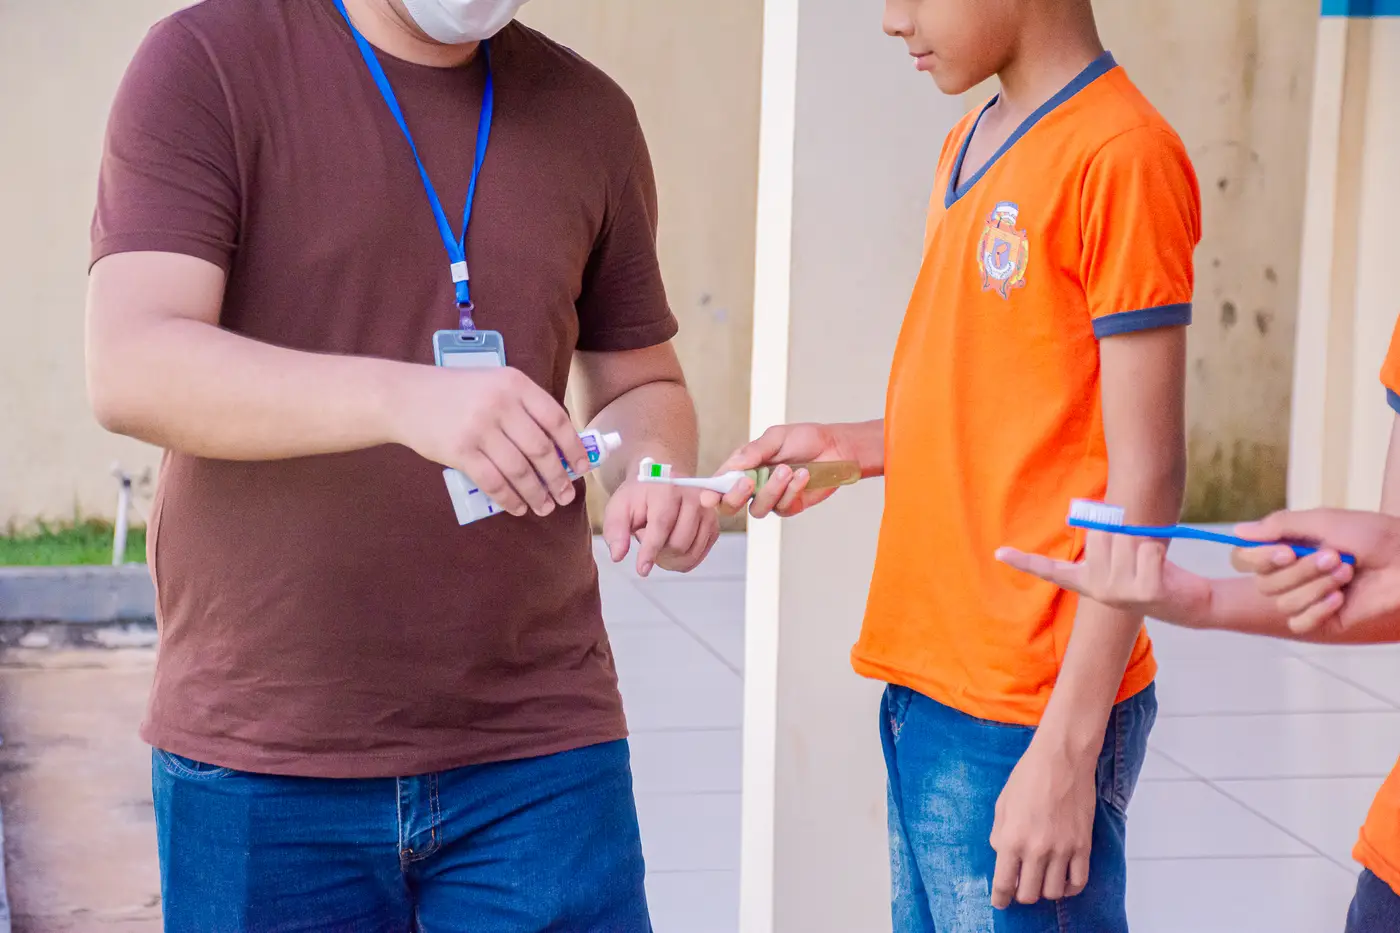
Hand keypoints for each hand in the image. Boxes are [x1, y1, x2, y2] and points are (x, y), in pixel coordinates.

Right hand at [390, 365, 587, 518]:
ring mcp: (479, 428)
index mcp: (515, 384)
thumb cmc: (457, 392)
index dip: (573, 448)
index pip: (556, 420)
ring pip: (519, 470)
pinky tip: (518, 507)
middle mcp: (500, 404)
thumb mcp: (495, 384)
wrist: (405, 396)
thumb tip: (561, 448)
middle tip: (566, 496)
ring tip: (545, 507)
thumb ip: (525, 408)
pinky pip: (493, 481)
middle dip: (558, 478)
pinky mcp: (459, 450)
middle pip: (541, 449)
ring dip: (536, 493)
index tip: (582, 467)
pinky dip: (509, 498)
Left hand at [603, 476, 719, 576]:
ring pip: (690, 553)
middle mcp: (694, 498)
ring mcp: (708, 512)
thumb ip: (615, 530)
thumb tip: (617, 556)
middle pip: (678, 544)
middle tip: (645, 536)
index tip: (641, 569)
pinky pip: (698, 556)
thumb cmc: (640, 495)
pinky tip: (670, 548)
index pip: (661, 526)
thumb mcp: (619, 506)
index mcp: (668, 489)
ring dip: (669, 558)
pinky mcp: (714, 525)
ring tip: (657, 542)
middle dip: (658, 551)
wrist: (664, 479)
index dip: (650, 551)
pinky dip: (682, 560)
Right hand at [700, 423, 857, 518]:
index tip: (707, 496)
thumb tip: (734, 465)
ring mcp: (771, 498)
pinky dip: (793, 490)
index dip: (710, 492)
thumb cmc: (804, 439)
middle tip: (748, 482)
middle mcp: (753, 486)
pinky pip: (783, 507)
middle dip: (735, 497)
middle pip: (730, 505)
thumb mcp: (776, 437)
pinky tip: (803, 475)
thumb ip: (754, 451)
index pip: (719, 484)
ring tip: (788, 469)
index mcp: (743, 467)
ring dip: (771, 490)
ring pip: (758, 509)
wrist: (835, 447)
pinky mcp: (790, 506)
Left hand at [990, 741, 1095, 908]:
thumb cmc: (1028, 777)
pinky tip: (1062, 881)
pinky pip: (1079, 882)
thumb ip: (999, 834)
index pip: (1004, 884)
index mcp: (1011, 839)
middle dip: (1021, 894)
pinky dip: (1069, 888)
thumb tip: (1002, 855)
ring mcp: (1062, 850)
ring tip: (1040, 879)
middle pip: (1029, 894)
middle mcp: (1037, 849)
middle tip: (1020, 886)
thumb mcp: (1002, 805)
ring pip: (1053, 893)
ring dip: (1044, 890)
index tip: (1000, 903)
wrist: (1062, 759)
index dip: (1000, 899)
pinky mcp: (1083, 846)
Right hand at [996, 531, 1213, 625]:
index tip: (999, 552)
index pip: (1048, 569)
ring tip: (1148, 562)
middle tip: (1135, 555)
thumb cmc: (1150, 570)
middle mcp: (1097, 591)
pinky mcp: (1146, 593)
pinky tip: (1161, 569)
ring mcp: (1120, 595)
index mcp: (1086, 582)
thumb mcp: (1122, 554)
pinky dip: (1157, 549)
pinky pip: (1146, 548)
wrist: (1185, 601)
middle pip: (1098, 534)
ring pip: (1123, 539)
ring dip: (1142, 541)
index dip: (1022, 561)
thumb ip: (1106, 537)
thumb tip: (1101, 521)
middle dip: (1121, 533)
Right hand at [1231, 509, 1397, 634]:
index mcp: (1285, 548)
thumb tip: (1238, 531)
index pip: (1244, 560)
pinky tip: (1340, 599)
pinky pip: (1299, 623)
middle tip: (1335, 557)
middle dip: (1300, 571)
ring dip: (1315, 587)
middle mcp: (1291, 573)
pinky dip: (1318, 610)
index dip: (1259, 559)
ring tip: (1346, 573)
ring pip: (1282, 604)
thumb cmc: (1374, 535)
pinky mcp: (1323, 619)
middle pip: (1263, 584)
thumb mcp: (1323, 520)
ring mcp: (1306, 597)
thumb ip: (1279, 525)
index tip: (1285, 552)